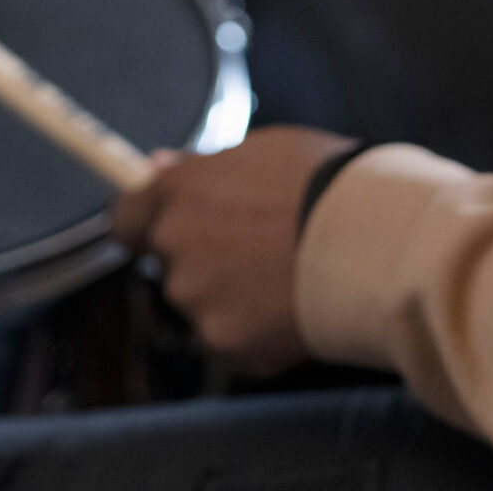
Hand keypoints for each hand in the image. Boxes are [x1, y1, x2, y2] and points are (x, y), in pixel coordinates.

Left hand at [110, 127, 354, 374]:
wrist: (368, 239)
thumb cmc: (321, 180)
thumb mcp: (262, 149)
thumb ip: (203, 167)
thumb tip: (158, 165)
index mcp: (179, 192)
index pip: (125, 219)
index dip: (143, 226)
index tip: (160, 230)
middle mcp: (175, 245)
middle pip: (170, 265)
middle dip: (202, 262)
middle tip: (254, 252)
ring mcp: (197, 298)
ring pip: (203, 304)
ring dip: (229, 297)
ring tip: (284, 278)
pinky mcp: (225, 342)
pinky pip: (232, 340)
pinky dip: (255, 332)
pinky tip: (292, 308)